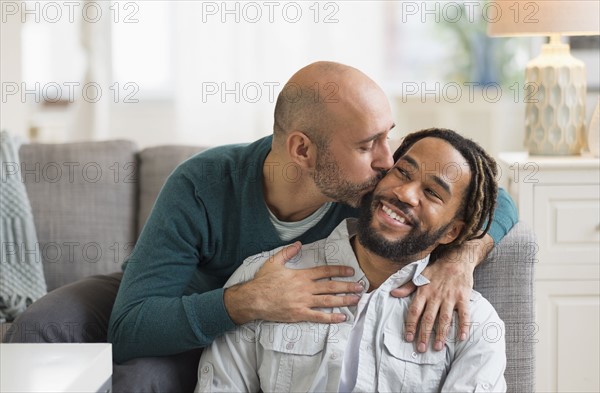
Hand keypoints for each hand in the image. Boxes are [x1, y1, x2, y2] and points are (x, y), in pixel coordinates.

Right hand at [224, 242, 362, 324]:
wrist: (253, 299)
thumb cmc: (263, 281)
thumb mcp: (273, 262)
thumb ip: (287, 252)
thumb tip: (298, 244)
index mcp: (301, 275)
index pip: (324, 271)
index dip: (339, 270)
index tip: (350, 270)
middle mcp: (305, 288)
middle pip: (331, 286)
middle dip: (347, 286)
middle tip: (361, 286)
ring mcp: (303, 302)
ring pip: (328, 300)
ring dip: (344, 300)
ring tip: (356, 300)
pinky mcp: (299, 314)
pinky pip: (318, 317)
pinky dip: (331, 317)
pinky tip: (342, 317)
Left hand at [391, 235, 493, 351]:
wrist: (457, 260)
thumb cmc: (437, 270)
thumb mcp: (420, 276)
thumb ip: (407, 287)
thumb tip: (392, 293)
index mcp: (424, 292)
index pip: (415, 311)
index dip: (411, 325)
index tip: (408, 338)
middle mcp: (436, 296)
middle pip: (428, 318)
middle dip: (424, 334)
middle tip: (421, 349)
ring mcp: (450, 297)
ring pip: (445, 319)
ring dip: (441, 334)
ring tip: (438, 347)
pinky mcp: (463, 298)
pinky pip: (464, 314)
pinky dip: (464, 326)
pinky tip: (462, 338)